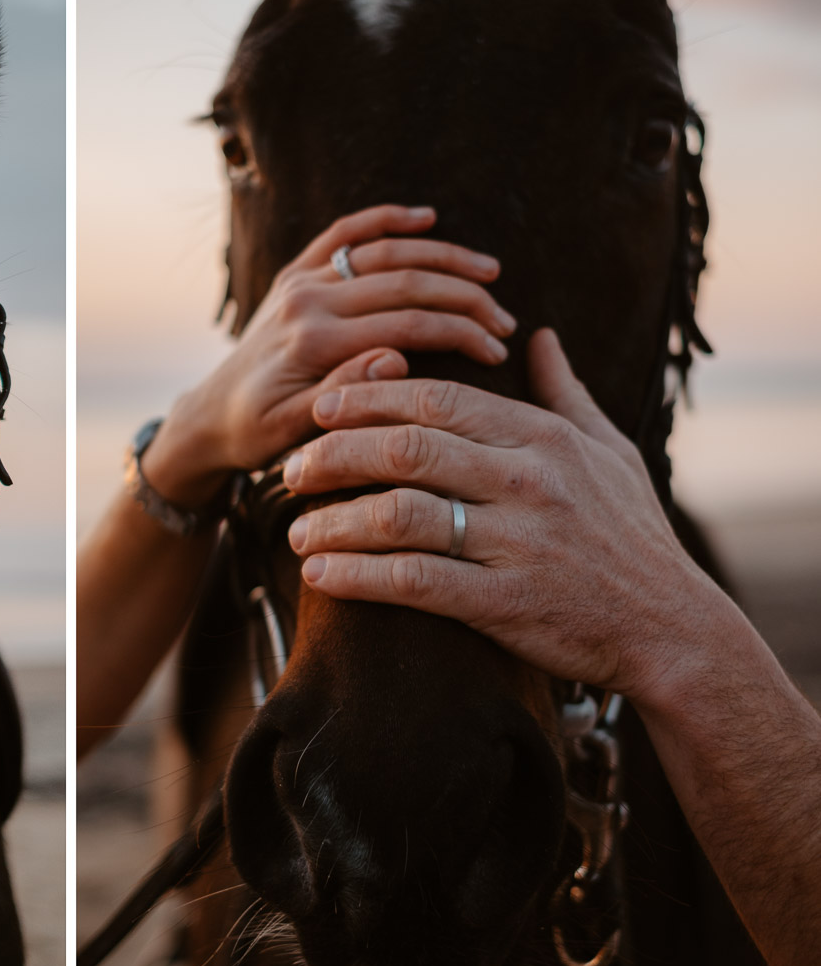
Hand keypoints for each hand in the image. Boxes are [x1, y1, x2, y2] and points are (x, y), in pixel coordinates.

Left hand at [142, 204, 514, 507]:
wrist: (209, 417)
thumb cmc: (255, 434)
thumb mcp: (296, 431)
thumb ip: (345, 395)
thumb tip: (397, 361)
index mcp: (314, 342)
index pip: (406, 324)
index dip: (460, 332)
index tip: (498, 349)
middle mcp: (308, 300)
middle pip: (404, 281)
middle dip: (465, 295)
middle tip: (505, 319)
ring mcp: (300, 281)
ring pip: (383, 251)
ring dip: (442, 256)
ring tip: (489, 272)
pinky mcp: (295, 274)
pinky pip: (343, 234)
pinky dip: (384, 219)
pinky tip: (426, 217)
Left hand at [283, 328, 726, 699]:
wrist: (674, 629)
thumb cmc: (633, 536)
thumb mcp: (610, 451)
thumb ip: (565, 392)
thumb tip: (538, 336)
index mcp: (542, 437)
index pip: (435, 399)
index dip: (368, 398)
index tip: (320, 407)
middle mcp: (528, 481)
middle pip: (404, 448)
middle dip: (334, 454)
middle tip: (291, 468)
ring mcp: (517, 542)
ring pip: (399, 514)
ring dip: (333, 519)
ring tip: (294, 528)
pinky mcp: (505, 603)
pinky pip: (414, 580)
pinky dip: (358, 575)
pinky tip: (320, 573)